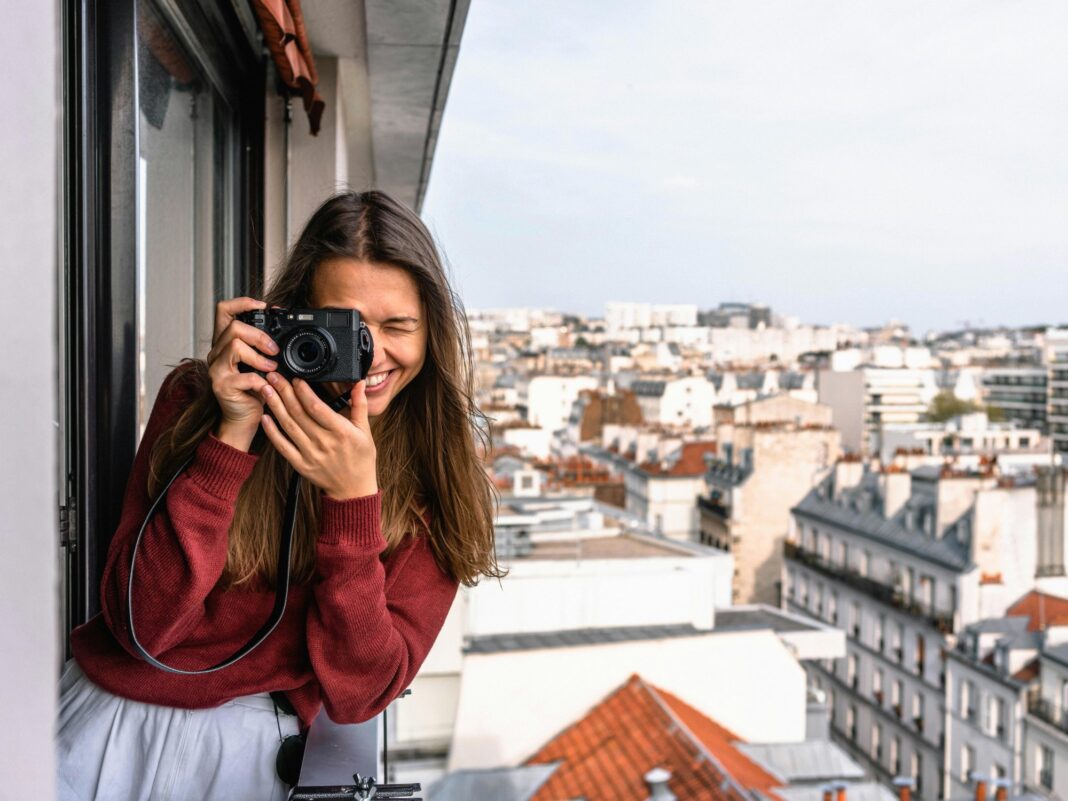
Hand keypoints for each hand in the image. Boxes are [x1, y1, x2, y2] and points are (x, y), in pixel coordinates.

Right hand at [205, 297, 280, 449]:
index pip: (223, 310)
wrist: (243, 420)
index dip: (242, 302)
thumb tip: (284, 328)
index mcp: (225, 343)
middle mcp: (216, 354)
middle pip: (233, 328)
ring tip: (272, 369)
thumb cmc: (253, 391)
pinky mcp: (222, 386)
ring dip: (259, 357)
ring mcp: (216, 370)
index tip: (263, 305)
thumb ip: (265, 347)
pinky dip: (260, 381)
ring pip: (235, 346)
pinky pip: (243, 376)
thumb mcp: (261, 364)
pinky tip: (267, 387)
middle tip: (274, 350)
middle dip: (259, 336)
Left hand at [258, 374, 377, 499]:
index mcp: (341, 432)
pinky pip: (283, 446)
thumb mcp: (365, 431)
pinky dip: (272, 432)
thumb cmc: (361, 459)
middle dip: (285, 392)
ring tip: (266, 390)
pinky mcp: (301, 465)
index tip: (296, 378)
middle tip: (274, 376)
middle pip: (299, 413)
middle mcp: (324, 442)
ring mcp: (311, 455)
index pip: (317, 407)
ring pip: (289, 426)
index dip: (304, 391)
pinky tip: (265, 418)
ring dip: (275, 406)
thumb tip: (359, 383)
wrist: (353, 489)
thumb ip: (359, 405)